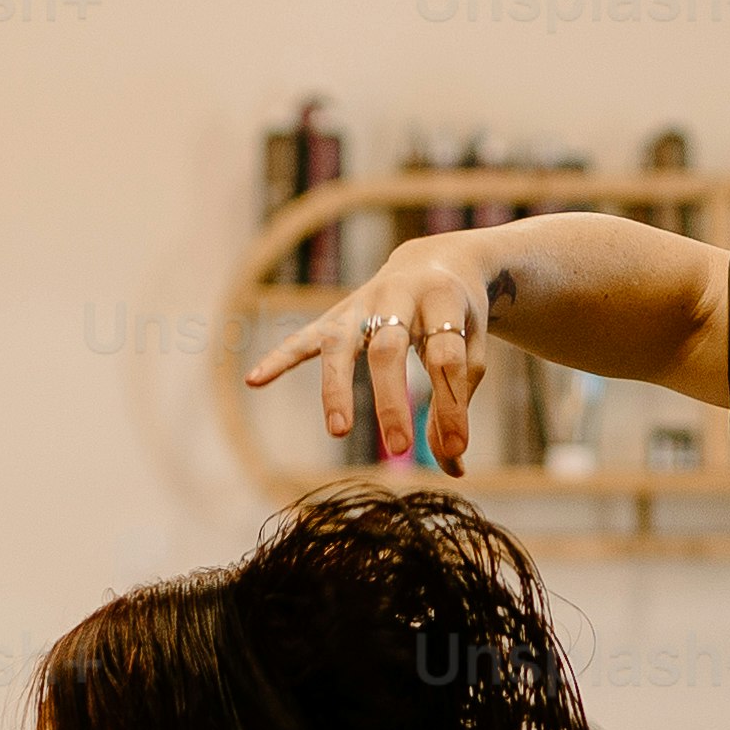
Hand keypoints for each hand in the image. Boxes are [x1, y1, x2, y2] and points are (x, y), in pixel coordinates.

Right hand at [243, 232, 514, 474]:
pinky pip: (304, 338)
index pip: (445, 357)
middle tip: (399, 448)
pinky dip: (280, 358)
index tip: (455, 448)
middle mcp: (398, 295)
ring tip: (338, 431)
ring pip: (341, 344)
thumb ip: (459, 402)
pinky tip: (255, 381)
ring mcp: (362, 303)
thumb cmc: (459, 316)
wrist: (435, 261)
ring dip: (337, 388)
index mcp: (442, 299)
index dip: (450, 404)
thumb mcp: (474, 349)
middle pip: (388, 349)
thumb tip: (453, 468)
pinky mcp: (337, 315)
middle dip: (392, 400)